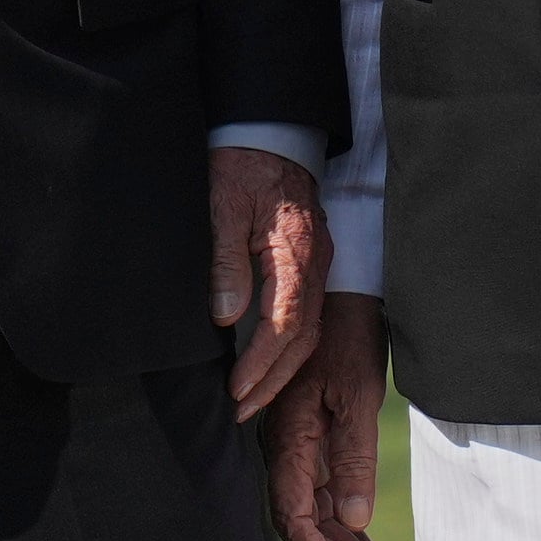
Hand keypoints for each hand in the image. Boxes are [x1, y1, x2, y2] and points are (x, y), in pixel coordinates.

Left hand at [209, 146, 327, 420]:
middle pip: (303, 338)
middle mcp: (315, 263)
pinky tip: (265, 361)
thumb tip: (228, 317)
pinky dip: (287, 346)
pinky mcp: (310, 261)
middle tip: (239, 410)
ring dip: (280, 369)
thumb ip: (226, 262)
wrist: (270, 130)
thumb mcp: (223, 207)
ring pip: (308, 331)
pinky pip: (306, 315)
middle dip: (272, 380)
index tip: (236, 390)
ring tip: (249, 397)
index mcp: (296, 252)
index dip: (261, 364)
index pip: (285, 325)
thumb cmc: (242, 165)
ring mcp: (317, 263)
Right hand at [264, 291, 395, 540]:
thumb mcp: (358, 395)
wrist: (343, 291)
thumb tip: (352, 520)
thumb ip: (353, 458)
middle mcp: (286, 446)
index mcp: (289, 440)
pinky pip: (323, 488)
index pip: (296, 518)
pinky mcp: (313, 432)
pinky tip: (364, 540)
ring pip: (315, 509)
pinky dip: (345, 519)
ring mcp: (298, 440)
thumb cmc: (348, 337)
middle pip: (304, 521)